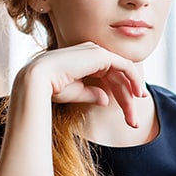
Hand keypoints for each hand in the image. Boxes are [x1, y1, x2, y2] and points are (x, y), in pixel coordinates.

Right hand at [20, 41, 145, 127]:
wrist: (38, 80)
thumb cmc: (50, 87)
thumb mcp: (76, 92)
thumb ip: (92, 94)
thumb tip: (106, 100)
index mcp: (84, 61)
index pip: (108, 79)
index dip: (120, 96)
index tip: (128, 116)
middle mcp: (92, 54)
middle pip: (117, 79)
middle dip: (126, 101)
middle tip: (133, 123)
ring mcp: (97, 52)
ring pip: (123, 75)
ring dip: (130, 97)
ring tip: (134, 120)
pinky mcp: (102, 55)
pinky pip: (125, 67)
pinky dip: (134, 80)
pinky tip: (138, 95)